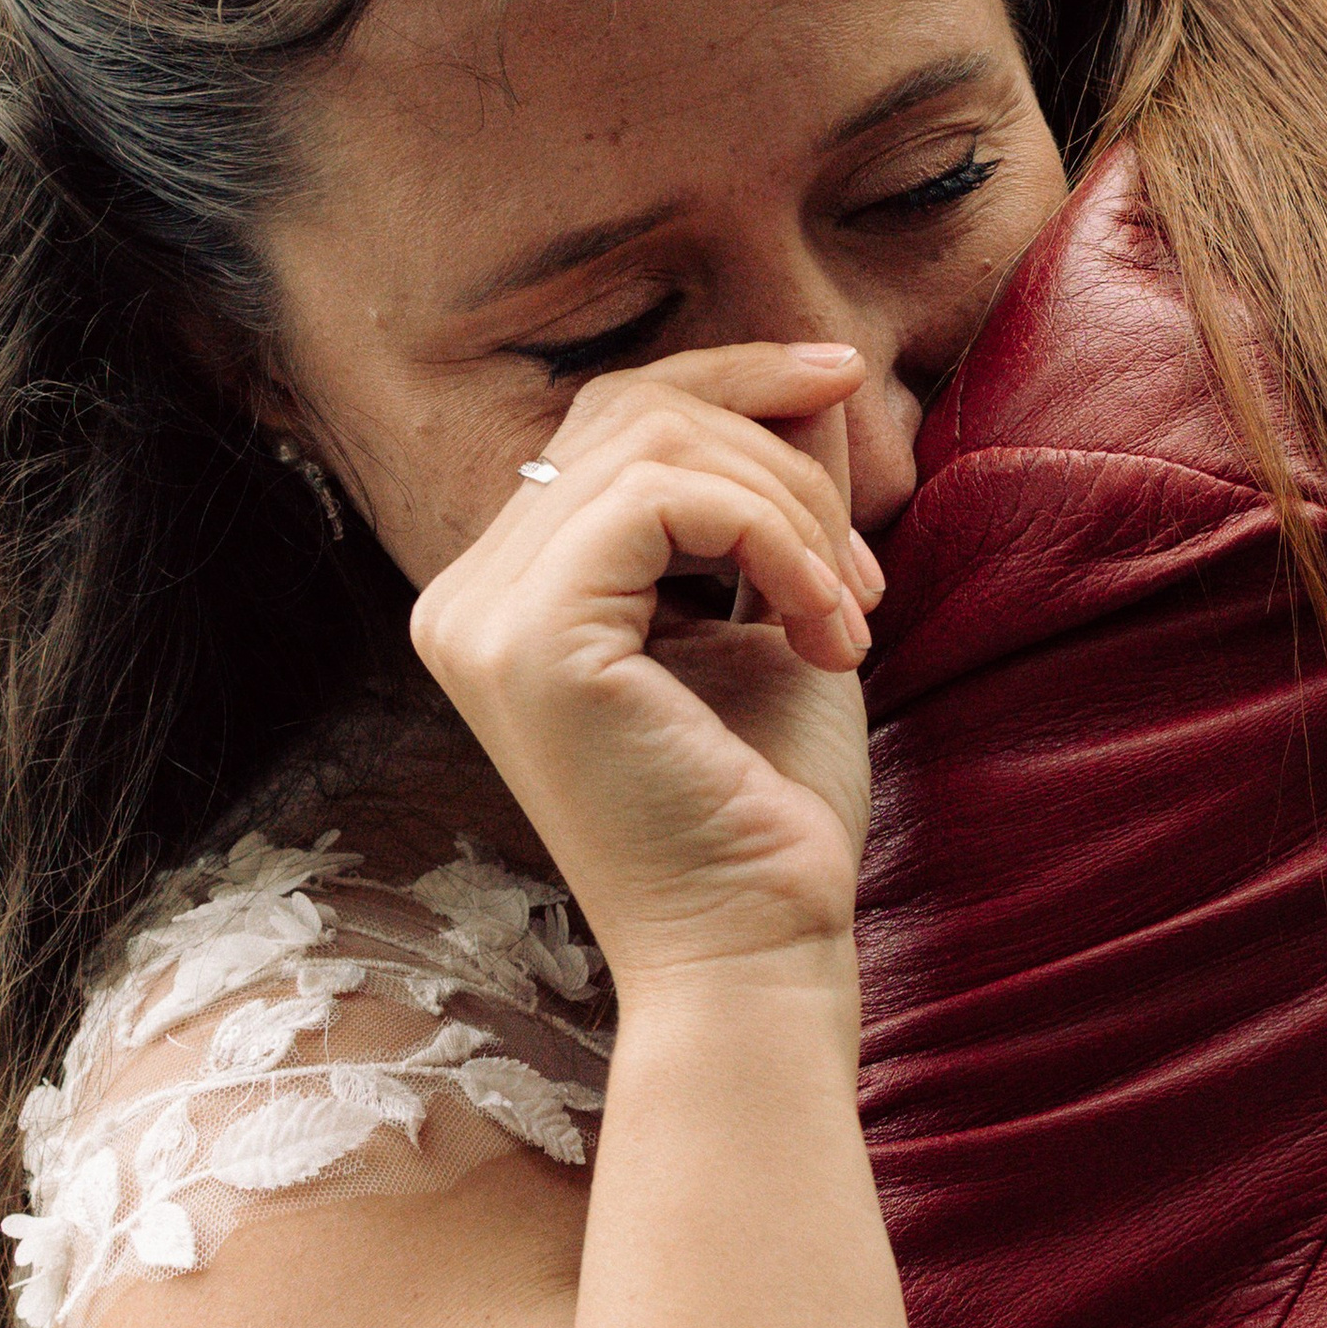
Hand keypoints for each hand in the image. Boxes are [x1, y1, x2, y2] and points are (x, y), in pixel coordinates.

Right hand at [411, 342, 885, 991]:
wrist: (753, 951)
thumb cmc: (767, 813)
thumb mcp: (777, 612)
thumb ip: (772, 496)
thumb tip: (810, 375)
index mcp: (508, 593)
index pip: (608, 419)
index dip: (730, 379)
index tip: (841, 379)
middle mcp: (466, 598)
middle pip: (628, 409)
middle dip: (777, 458)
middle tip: (860, 581)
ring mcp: (483, 618)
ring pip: (653, 442)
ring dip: (790, 510)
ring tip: (846, 618)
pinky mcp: (531, 641)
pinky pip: (664, 498)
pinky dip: (775, 541)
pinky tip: (824, 633)